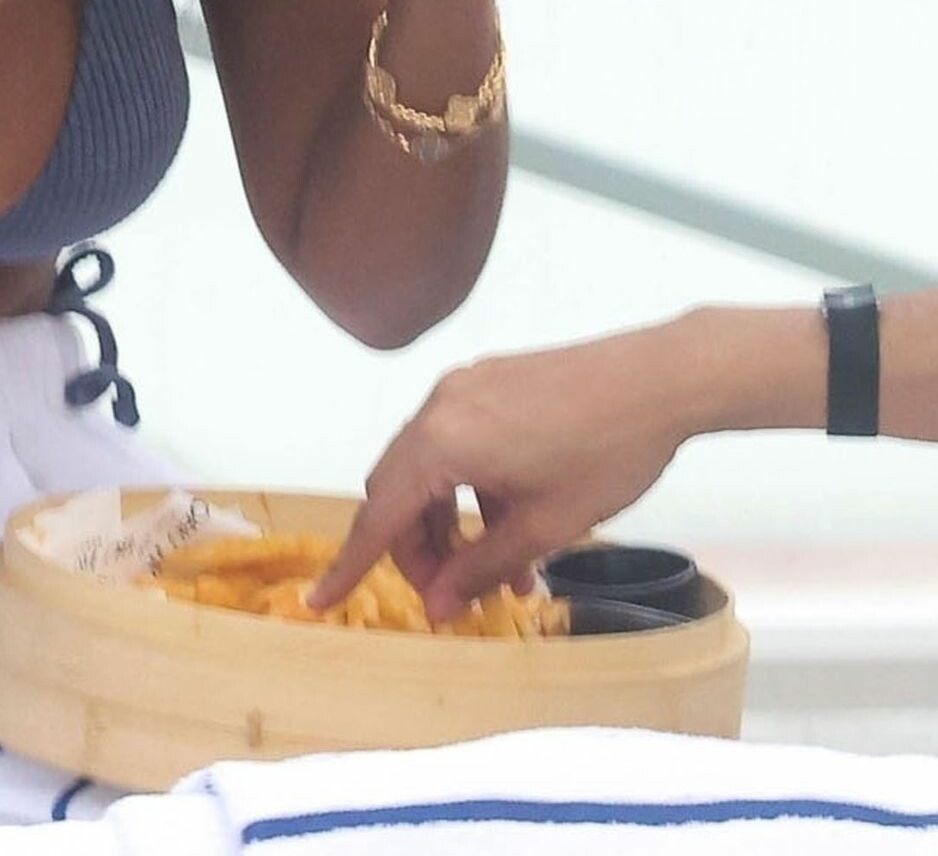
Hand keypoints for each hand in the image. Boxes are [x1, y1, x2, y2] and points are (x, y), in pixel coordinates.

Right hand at [307, 325, 693, 623]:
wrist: (661, 379)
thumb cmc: (606, 455)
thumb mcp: (544, 526)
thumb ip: (480, 566)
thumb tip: (436, 603)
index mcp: (442, 442)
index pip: (380, 514)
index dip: (351, 564)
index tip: (320, 600)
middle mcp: (438, 407)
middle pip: (398, 489)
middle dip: (415, 548)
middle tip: (451, 594)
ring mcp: (462, 388)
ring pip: (429, 467)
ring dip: (449, 521)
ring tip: (501, 572)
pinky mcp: (488, 381)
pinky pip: (456, 441)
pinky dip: (468, 487)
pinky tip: (513, 520)